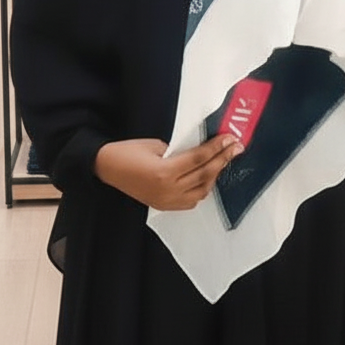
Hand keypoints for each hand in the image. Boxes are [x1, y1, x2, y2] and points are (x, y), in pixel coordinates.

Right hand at [94, 134, 243, 210]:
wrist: (107, 169)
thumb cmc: (128, 151)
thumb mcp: (155, 144)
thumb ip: (178, 150)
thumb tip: (199, 151)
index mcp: (165, 172)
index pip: (199, 159)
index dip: (216, 148)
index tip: (230, 138)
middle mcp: (169, 190)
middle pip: (204, 174)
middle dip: (223, 159)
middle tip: (237, 147)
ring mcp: (167, 201)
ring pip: (201, 190)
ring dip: (215, 175)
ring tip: (225, 159)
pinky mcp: (164, 206)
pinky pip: (191, 200)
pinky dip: (203, 188)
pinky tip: (208, 177)